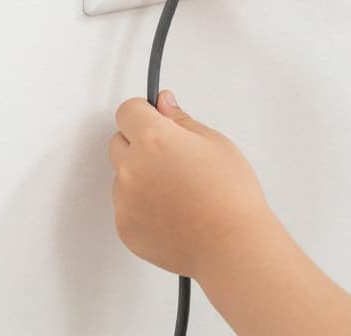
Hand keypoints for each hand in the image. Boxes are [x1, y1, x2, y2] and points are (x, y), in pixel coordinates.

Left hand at [109, 90, 275, 279]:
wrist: (231, 245)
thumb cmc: (230, 196)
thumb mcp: (215, 143)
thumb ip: (180, 120)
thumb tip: (163, 104)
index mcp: (153, 139)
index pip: (127, 111)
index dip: (144, 113)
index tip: (155, 120)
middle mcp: (132, 167)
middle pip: (119, 142)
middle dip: (139, 144)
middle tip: (172, 159)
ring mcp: (125, 200)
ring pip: (122, 176)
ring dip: (140, 177)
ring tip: (177, 191)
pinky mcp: (125, 227)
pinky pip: (125, 206)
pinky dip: (141, 206)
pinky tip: (171, 212)